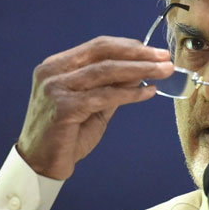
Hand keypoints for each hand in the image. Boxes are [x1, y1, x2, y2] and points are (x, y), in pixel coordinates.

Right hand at [17, 36, 173, 179]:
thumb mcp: (96, 104)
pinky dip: (131, 93)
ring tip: (164, 71)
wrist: (43, 163)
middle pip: (103, 53)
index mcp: (58, 65)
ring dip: (140, 69)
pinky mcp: (64, 107)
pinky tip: (149, 93)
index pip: (98, 46)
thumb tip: (142, 71)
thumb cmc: (68, 133)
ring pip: (106, 71)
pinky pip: (105, 96)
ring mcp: (56, 88)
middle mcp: (53, 72)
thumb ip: (115, 86)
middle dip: (138, 54)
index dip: (129, 46)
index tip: (155, 51)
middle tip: (165, 57)